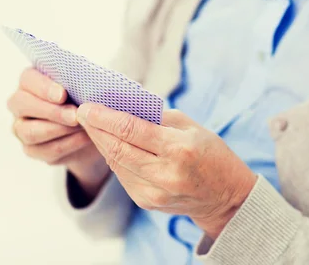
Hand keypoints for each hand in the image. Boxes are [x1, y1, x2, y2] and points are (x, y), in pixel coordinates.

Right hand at [7, 68, 109, 197]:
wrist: (94, 129)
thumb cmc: (86, 101)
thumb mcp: (85, 89)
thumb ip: (80, 84)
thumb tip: (88, 85)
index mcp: (31, 82)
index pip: (28, 79)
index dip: (43, 87)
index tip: (62, 95)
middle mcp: (21, 104)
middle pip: (22, 104)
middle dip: (51, 111)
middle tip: (74, 116)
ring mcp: (22, 128)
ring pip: (30, 131)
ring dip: (59, 129)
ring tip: (81, 127)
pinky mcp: (32, 149)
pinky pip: (45, 150)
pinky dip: (67, 144)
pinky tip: (84, 138)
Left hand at [76, 104, 256, 238]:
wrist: (226, 197)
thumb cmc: (212, 154)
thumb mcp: (192, 127)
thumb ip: (158, 118)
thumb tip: (124, 107)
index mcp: (179, 149)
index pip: (131, 130)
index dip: (105, 117)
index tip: (87, 106)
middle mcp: (165, 174)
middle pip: (117, 148)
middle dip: (95, 129)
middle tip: (81, 112)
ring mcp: (154, 192)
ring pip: (116, 163)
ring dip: (101, 143)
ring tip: (92, 125)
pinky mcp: (147, 202)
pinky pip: (123, 175)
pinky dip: (114, 157)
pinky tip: (110, 144)